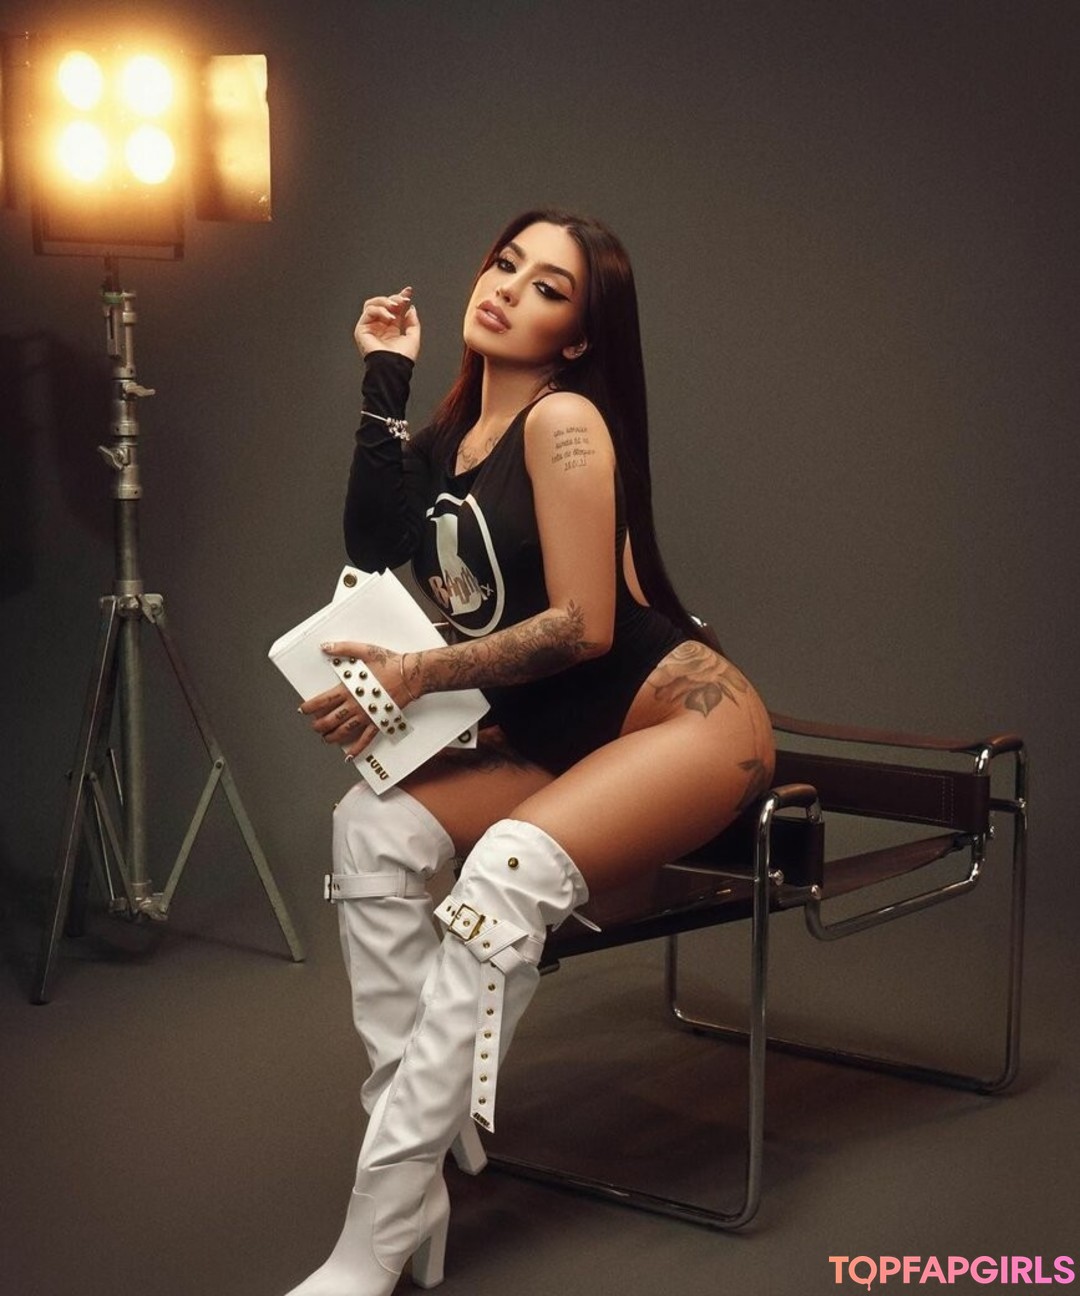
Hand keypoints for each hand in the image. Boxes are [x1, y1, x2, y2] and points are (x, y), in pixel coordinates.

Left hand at [299, 643, 414, 759]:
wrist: (411, 675)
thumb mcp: (364, 651)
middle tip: (314, 726)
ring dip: (331, 737)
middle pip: (330, 720)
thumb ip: (343, 649)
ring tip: (325, 739)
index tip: (303, 709)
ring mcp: (366, 716)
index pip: (323, 701)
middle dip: (318, 725)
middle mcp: (355, 705)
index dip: (310, 707)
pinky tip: (349, 755)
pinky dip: (356, 749)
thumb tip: (325, 647)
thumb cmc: (390, 663)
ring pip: (343, 731)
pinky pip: (365, 740)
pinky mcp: (378, 722)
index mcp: (349, 689)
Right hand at [354, 286, 419, 360]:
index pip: (393, 308)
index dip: (400, 298)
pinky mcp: (361, 329)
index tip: (408, 291)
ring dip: (386, 302)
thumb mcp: (413, 337)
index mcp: (391, 328)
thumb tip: (411, 308)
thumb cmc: (402, 358)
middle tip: (402, 300)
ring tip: (395, 307)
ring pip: (373, 304)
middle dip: (394, 298)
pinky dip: (380, 310)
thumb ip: (413, 322)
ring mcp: (370, 327)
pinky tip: (389, 317)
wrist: (393, 368)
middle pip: (383, 303)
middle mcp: (380, 326)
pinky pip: (368, 311)